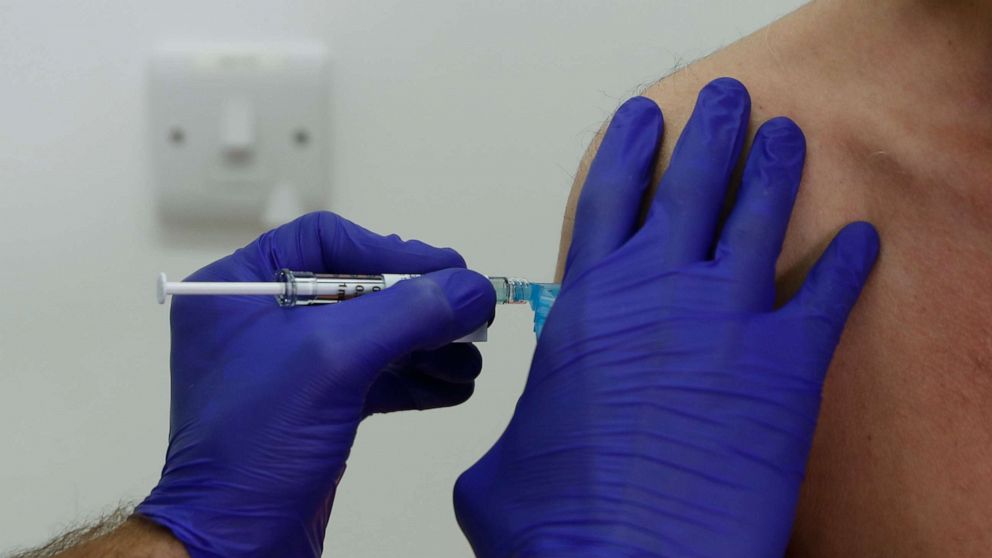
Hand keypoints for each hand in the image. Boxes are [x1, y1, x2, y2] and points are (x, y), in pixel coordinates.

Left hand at [137, 212, 494, 556]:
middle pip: (360, 287)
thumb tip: (471, 286)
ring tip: (471, 360)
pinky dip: (416, 378)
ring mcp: (290, 367)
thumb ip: (406, 312)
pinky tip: (454, 387)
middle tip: (473, 315)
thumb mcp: (333, 360)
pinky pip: (375, 376)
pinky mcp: (316, 407)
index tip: (449, 271)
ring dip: (428, 344)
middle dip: (420, 305)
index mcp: (238, 288)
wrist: (234, 545)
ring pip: (374, 334)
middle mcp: (263, 320)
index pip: (326, 241)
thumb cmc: (255, 446)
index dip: (391, 251)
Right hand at [454, 79, 878, 556]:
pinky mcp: (788, 367)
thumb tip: (515, 450)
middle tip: (727, 103)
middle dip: (710, 133)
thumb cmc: (561, 522)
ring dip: (776, 170)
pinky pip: (829, 292)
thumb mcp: (502, 467)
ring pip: (760, 216)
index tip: (646, 117)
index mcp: (588, 305)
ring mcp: (727, 321)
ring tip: (786, 137)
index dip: (629, 147)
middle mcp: (659, 294)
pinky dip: (849, 261)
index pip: (610, 196)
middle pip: (692, 184)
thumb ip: (517, 433)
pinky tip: (862, 238)